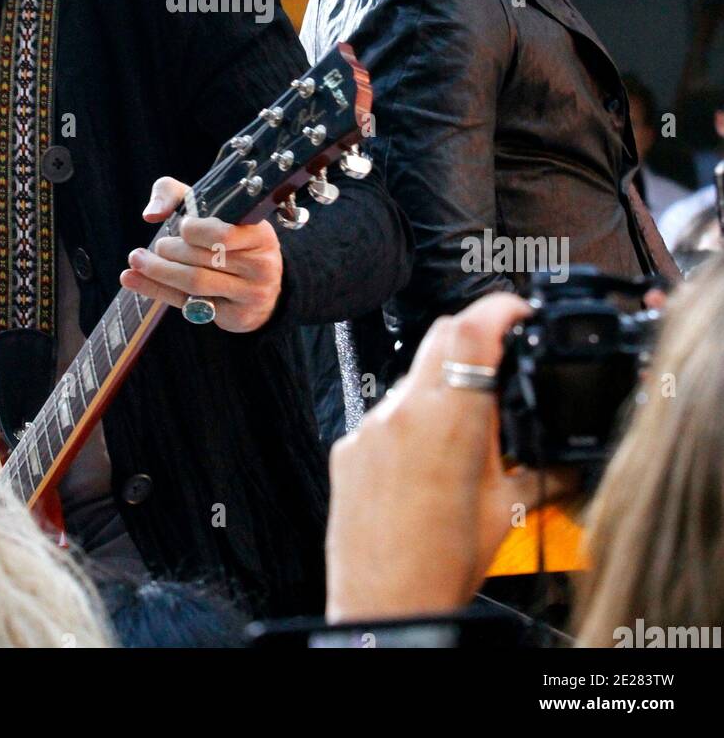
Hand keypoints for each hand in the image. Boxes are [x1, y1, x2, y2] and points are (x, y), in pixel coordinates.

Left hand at [119, 177, 283, 332]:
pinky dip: (155, 290)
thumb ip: (176, 195)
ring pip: (194, 282)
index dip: (195, 230)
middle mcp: (261, 265)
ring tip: (139, 260)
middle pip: (203, 258)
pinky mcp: (235, 316)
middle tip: (158, 246)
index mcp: (260, 234)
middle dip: (170, 250)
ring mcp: (250, 294)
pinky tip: (132, 279)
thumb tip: (151, 214)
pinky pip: (189, 303)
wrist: (260, 288)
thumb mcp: (212, 209)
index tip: (182, 226)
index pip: (223, 234)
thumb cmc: (228, 238)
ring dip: (159, 270)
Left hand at [325, 292, 578, 622]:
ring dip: (443, 388)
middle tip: (501, 361)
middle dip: (474, 337)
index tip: (517, 310)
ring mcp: (370, 428)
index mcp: (450, 421)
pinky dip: (412, 423)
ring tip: (467, 434)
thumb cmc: (440, 570)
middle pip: (440, 336)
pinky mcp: (348, 447)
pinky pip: (386, 414)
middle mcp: (403, 413)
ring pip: (412, 377)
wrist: (383, 609)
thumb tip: (566, 457)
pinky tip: (427, 462)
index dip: (500, 308)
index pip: (472, 329)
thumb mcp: (507, 512)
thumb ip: (539, 470)